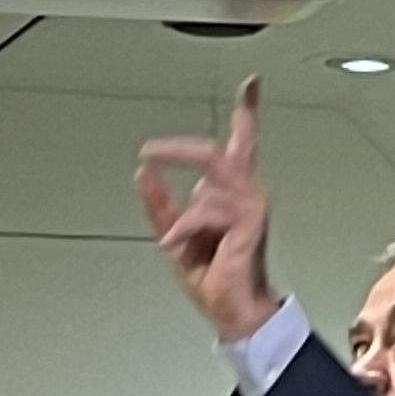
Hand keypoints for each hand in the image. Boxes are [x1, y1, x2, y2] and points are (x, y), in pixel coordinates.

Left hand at [135, 76, 276, 344]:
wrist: (232, 311)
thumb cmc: (214, 275)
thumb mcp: (174, 233)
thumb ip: (159, 203)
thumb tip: (143, 172)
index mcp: (230, 193)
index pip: (242, 144)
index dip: (247, 111)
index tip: (251, 84)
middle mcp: (245, 195)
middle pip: (222, 150)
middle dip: (182, 149)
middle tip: (151, 151)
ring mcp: (250, 207)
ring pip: (212, 176)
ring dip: (183, 210)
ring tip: (172, 236)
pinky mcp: (250, 224)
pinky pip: (209, 209)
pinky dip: (187, 227)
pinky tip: (178, 244)